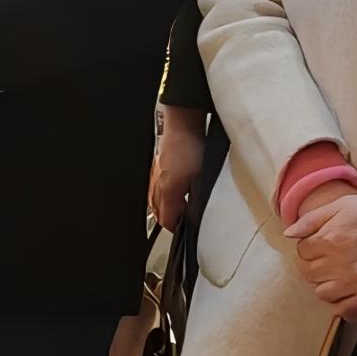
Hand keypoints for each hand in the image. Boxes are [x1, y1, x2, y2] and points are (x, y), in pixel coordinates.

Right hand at [145, 106, 200, 234]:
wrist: (183, 124)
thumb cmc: (192, 149)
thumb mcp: (201, 180)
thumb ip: (197, 203)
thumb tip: (195, 220)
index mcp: (167, 191)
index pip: (167, 220)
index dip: (178, 229)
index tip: (190, 231)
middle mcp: (157, 185)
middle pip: (159, 213)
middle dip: (172, 220)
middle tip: (187, 222)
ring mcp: (155, 176)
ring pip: (157, 201)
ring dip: (168, 208)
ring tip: (184, 208)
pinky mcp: (157, 167)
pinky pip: (157, 189)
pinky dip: (166, 196)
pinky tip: (178, 191)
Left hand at [288, 186, 356, 320]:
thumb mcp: (345, 205)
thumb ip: (313, 219)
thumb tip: (288, 233)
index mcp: (329, 239)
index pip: (302, 250)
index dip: (309, 246)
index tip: (320, 245)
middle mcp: (336, 263)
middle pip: (308, 272)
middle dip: (314, 266)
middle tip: (329, 260)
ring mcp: (352, 283)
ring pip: (322, 292)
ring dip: (327, 285)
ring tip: (340, 276)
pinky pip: (343, 310)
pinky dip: (343, 305)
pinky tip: (350, 294)